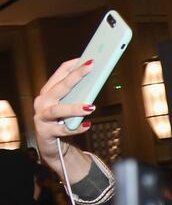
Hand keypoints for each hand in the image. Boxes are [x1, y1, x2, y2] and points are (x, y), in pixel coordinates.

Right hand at [33, 59, 94, 176]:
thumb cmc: (63, 122)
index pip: (60, 73)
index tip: (89, 58)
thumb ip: (78, 95)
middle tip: (91, 67)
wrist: (54, 146)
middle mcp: (43, 102)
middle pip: (60, 87)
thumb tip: (96, 81)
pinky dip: (77, 128)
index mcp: (49, 91)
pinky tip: (87, 124)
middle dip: (76, 76)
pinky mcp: (46, 132)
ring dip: (74, 107)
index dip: (74, 65)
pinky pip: (63, 130)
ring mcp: (42, 117)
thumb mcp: (70, 106)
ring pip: (57, 110)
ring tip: (90, 106)